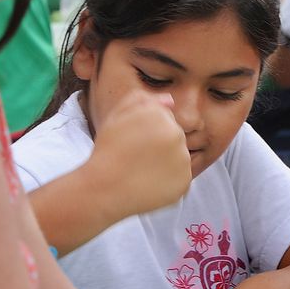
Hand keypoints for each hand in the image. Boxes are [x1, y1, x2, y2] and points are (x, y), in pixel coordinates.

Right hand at [83, 90, 190, 221]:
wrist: (103, 188)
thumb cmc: (107, 151)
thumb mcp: (116, 118)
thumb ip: (140, 101)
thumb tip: (170, 100)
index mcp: (160, 115)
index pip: (165, 118)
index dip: (147, 131)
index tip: (133, 141)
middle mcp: (176, 134)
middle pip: (174, 136)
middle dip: (159, 145)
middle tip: (136, 157)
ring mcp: (183, 159)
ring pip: (178, 157)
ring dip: (165, 162)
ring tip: (141, 170)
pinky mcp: (185, 180)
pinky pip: (180, 177)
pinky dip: (168, 180)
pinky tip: (149, 183)